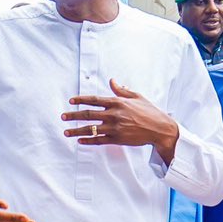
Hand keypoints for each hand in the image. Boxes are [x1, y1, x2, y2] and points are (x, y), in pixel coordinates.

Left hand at [63, 79, 179, 160]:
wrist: (159, 129)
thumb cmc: (149, 111)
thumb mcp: (136, 96)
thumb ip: (121, 90)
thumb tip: (112, 81)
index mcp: (117, 102)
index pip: (94, 100)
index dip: (80, 100)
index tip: (71, 101)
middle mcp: (114, 114)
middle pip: (88, 115)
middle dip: (73, 115)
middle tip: (63, 116)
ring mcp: (114, 128)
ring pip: (91, 129)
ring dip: (76, 131)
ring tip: (66, 132)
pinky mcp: (117, 139)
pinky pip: (99, 140)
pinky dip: (88, 141)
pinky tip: (80, 141)